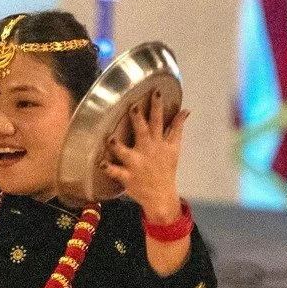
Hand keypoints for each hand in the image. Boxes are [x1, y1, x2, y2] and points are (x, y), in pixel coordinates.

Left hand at [102, 94, 188, 221]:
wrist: (161, 195)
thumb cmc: (166, 169)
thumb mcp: (175, 148)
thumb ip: (177, 127)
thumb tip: (186, 110)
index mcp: (159, 143)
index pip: (160, 121)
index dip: (157, 106)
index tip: (155, 91)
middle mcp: (148, 151)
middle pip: (143, 132)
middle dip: (139, 120)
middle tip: (133, 107)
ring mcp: (136, 165)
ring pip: (126, 153)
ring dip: (118, 146)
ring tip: (111, 138)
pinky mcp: (127, 177)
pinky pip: (115, 172)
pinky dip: (108, 168)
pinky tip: (100, 162)